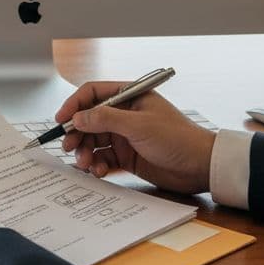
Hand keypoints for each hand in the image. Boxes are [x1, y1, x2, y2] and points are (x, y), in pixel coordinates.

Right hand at [57, 81, 216, 194]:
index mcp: (129, 97)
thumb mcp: (139, 125)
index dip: (74, 105)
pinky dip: (97, 164)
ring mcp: (125, 135)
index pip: (93, 94)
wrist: (201, 167)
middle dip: (77, 133)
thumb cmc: (178, 139)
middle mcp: (124, 114)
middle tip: (69, 147)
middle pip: (89, 119)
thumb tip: (77, 118)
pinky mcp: (127, 156)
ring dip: (85, 151)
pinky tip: (98, 170)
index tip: (62, 120)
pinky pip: (103, 157)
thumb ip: (105, 119)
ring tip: (85, 163)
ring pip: (93, 140)